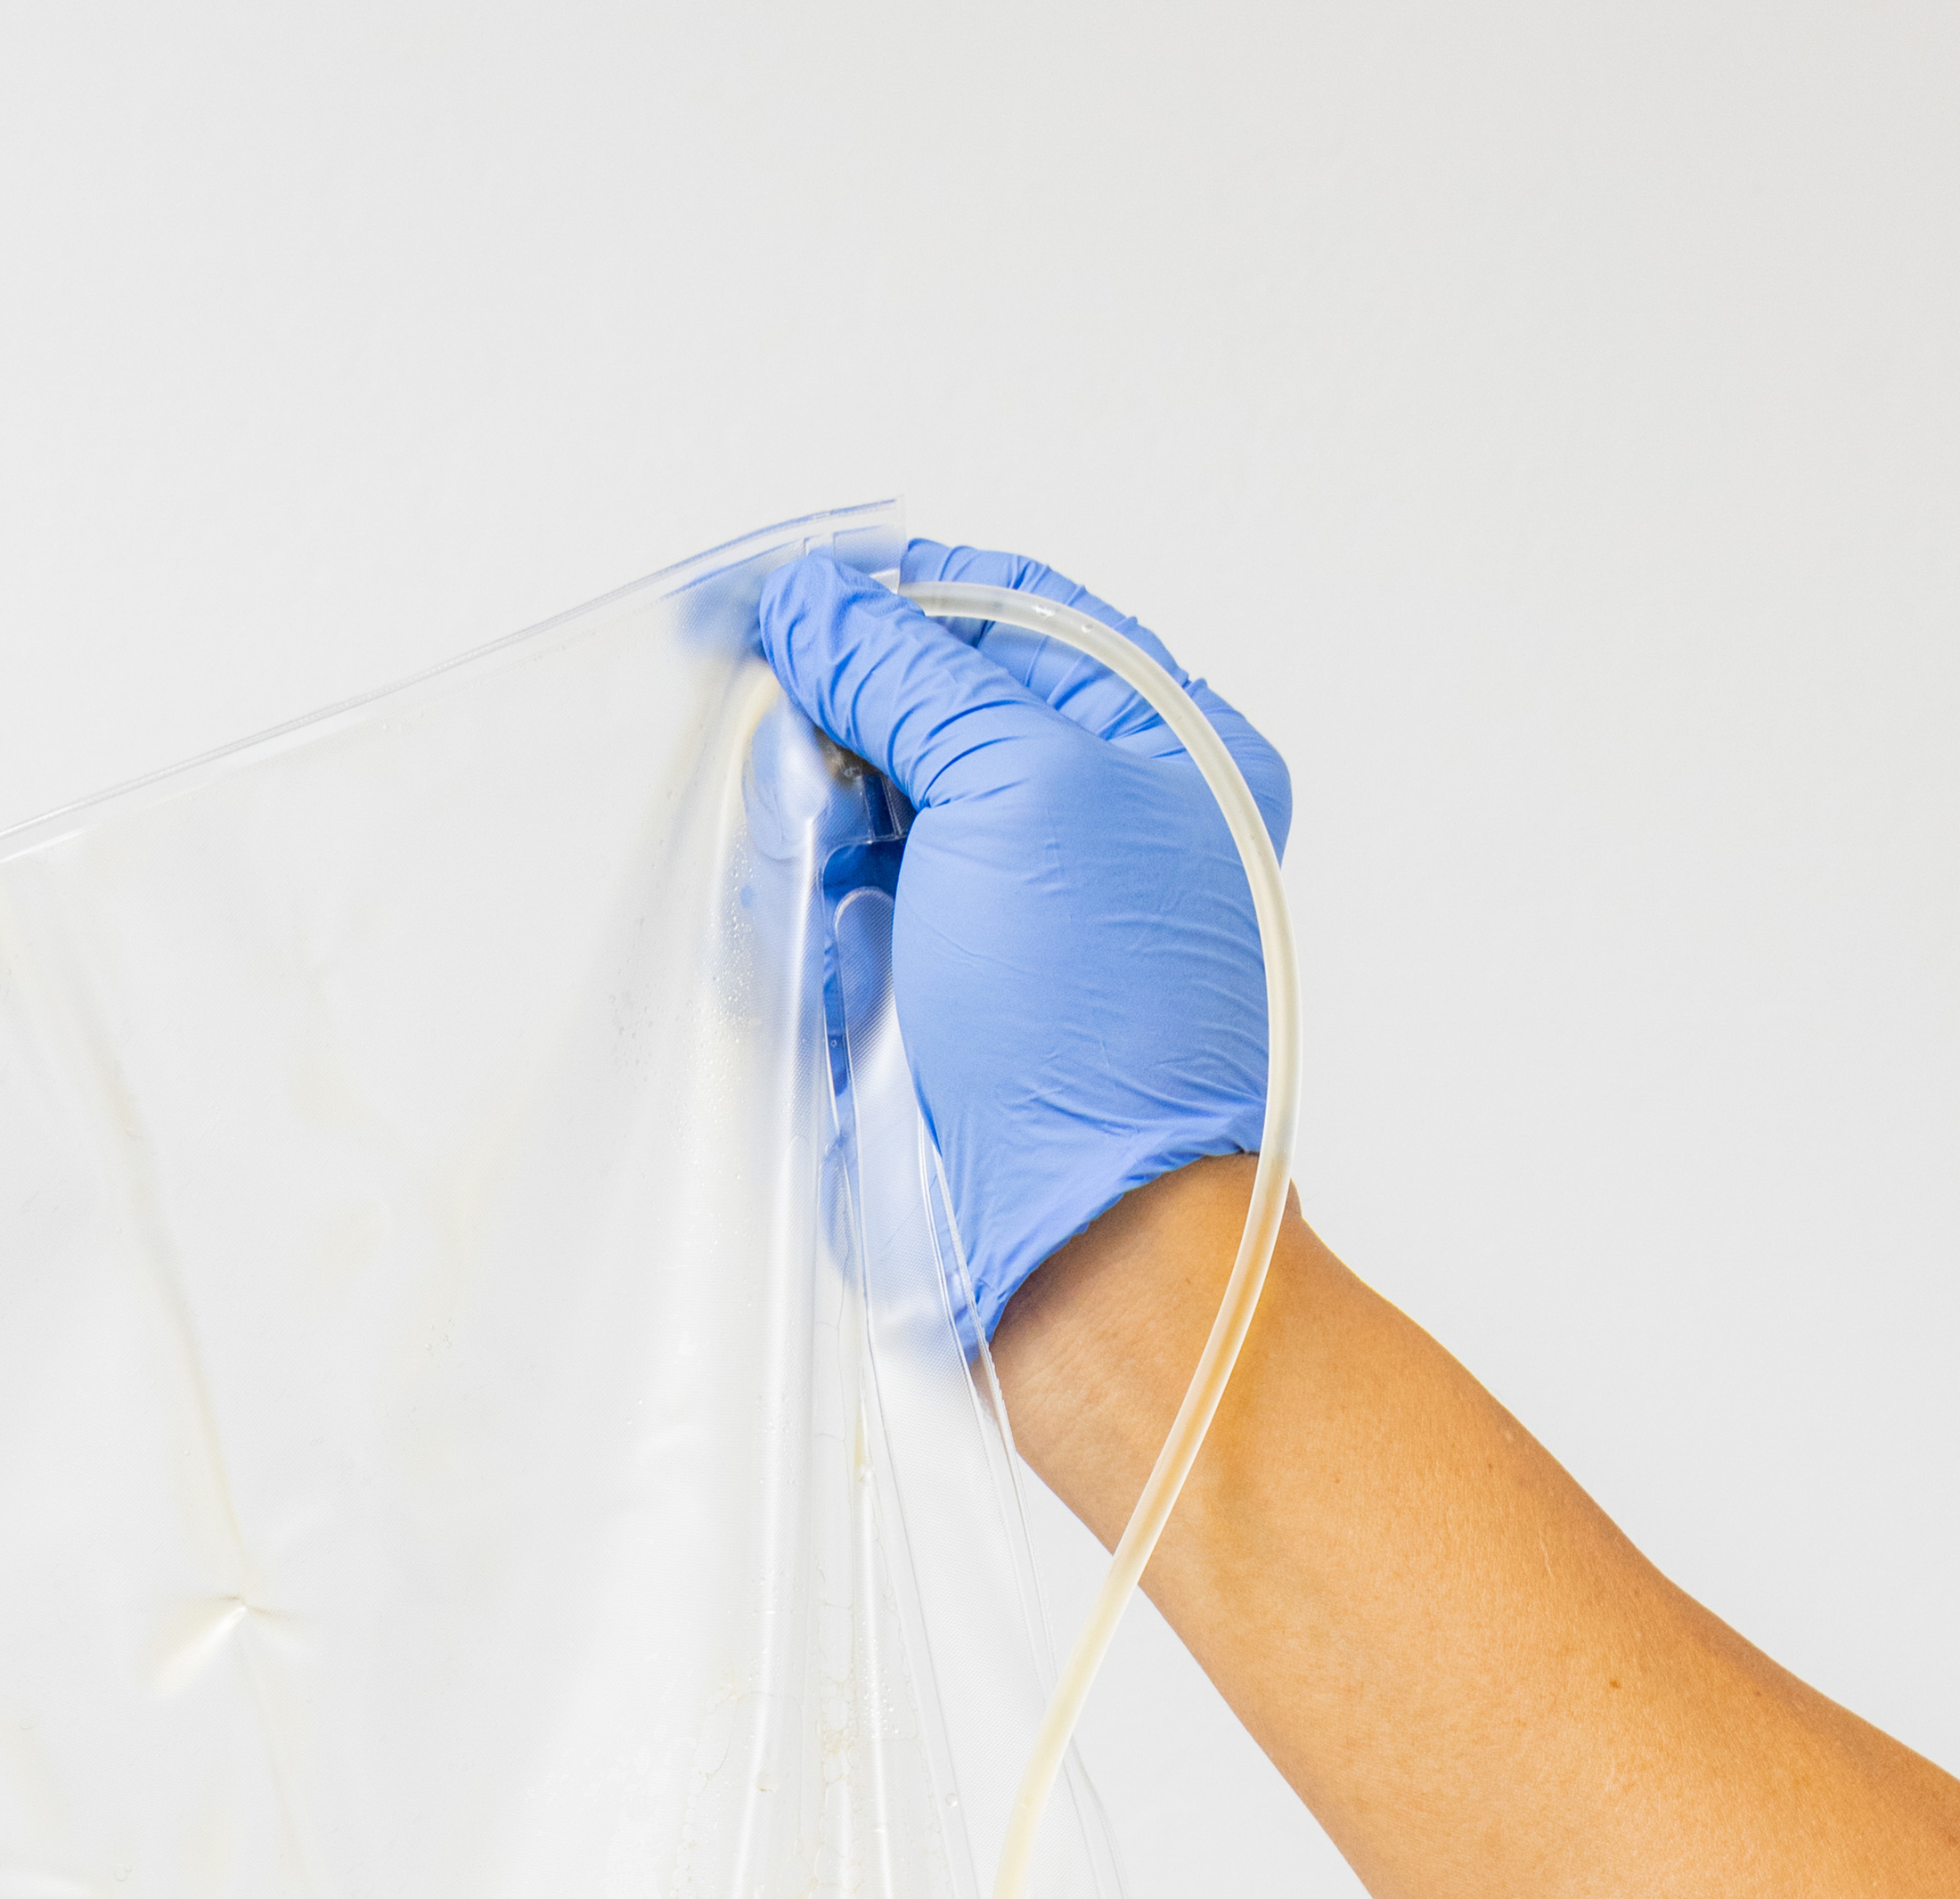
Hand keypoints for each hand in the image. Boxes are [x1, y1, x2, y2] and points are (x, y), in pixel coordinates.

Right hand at [757, 537, 1291, 1334]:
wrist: (1071, 1236)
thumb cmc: (1092, 1030)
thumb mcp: (1014, 788)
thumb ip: (908, 676)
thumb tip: (816, 604)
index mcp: (1172, 748)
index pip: (1014, 613)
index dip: (897, 600)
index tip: (787, 601)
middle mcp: (1098, 821)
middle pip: (928, 708)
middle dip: (851, 733)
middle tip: (807, 764)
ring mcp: (1011, 914)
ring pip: (870, 811)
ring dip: (826, 837)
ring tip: (833, 890)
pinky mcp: (939, 992)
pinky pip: (847, 911)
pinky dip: (817, 920)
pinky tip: (828, 952)